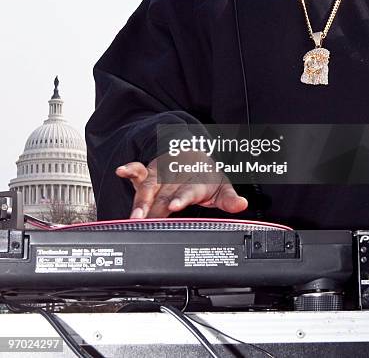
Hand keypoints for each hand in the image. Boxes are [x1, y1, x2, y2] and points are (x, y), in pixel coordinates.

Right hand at [115, 150, 247, 217]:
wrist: (194, 153)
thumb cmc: (206, 176)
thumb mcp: (222, 187)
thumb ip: (230, 199)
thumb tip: (242, 205)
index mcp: (194, 184)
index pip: (187, 192)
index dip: (181, 198)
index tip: (174, 204)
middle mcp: (176, 180)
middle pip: (164, 195)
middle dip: (153, 208)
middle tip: (145, 220)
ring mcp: (162, 176)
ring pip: (149, 188)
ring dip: (140, 200)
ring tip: (134, 215)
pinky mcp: (150, 174)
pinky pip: (138, 171)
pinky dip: (130, 170)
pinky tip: (121, 170)